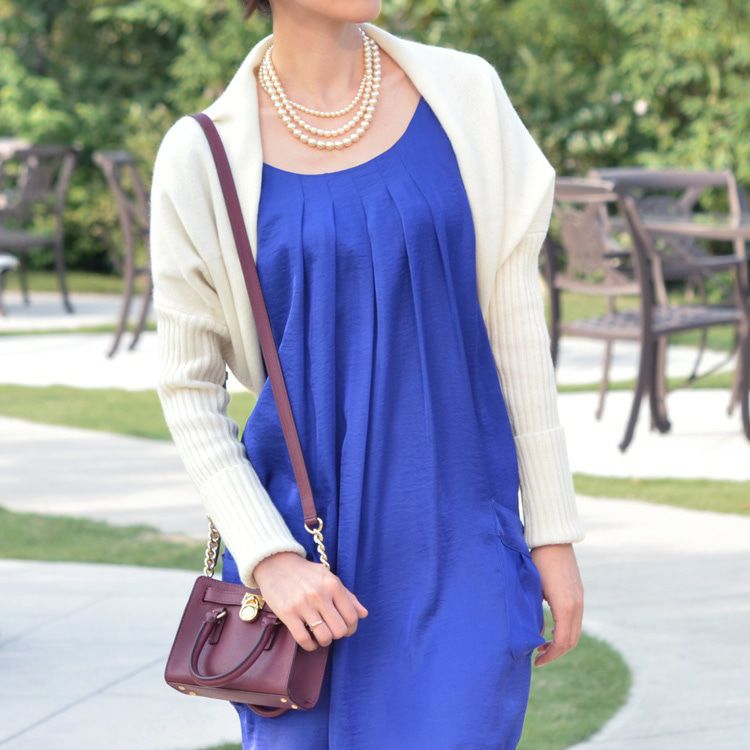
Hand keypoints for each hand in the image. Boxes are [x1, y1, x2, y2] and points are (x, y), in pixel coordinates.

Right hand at [252, 551, 368, 651]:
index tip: (345, 628)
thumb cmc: (305, 572)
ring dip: (324, 641)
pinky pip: (304, 639)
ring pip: (324, 637)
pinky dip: (310, 645)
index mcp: (333, 585)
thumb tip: (364, 614)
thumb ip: (347, 595)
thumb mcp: (329, 577)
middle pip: (340, 630)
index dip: (351, 627)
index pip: (352, 616)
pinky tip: (310, 640)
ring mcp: (303, 605)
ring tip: (321, 635)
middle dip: (338, 635)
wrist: (276, 563)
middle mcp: (320, 595)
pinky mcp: (288, 613)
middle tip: (332, 631)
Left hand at [529, 542, 583, 666]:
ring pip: (575, 631)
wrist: (553, 539)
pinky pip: (576, 620)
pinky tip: (551, 629)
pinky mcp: (578, 593)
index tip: (536, 660)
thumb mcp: (532, 589)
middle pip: (571, 640)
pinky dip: (565, 630)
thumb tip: (535, 634)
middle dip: (556, 652)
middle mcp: (577, 605)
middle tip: (538, 656)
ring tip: (543, 645)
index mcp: (565, 606)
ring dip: (561, 642)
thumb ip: (533, 613)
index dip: (550, 655)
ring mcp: (580, 599)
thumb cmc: (538, 561)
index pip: (562, 641)